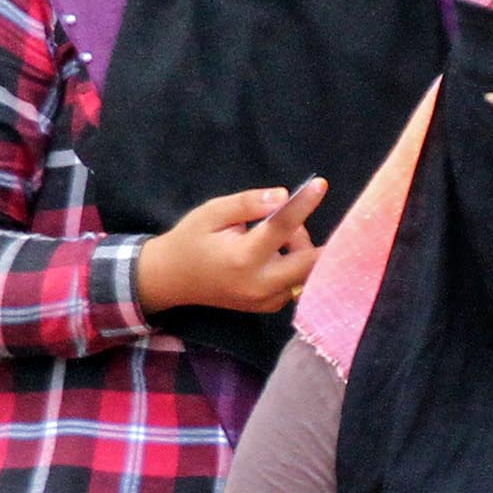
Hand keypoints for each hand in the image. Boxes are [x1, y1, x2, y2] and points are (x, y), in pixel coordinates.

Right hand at [137, 182, 323, 317]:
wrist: (172, 279)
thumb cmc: (191, 240)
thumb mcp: (213, 212)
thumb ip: (248, 203)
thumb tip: (283, 195)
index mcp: (243, 257)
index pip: (282, 227)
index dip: (304, 204)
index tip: (320, 184)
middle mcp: (259, 284)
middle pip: (309, 262)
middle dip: (306, 237)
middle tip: (287, 222)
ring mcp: (265, 301)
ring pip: (306, 274)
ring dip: (300, 252)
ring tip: (270, 238)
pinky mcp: (268, 307)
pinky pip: (297, 284)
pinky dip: (293, 266)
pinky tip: (272, 256)